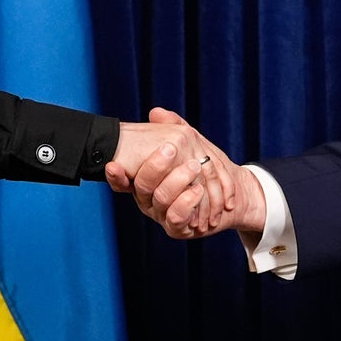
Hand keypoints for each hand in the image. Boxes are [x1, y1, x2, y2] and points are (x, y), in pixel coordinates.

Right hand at [104, 107, 235, 233]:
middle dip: (155, 166)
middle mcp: (148, 199)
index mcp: (142, 180)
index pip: (122, 178)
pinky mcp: (178, 227)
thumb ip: (171, 129)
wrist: (227, 194)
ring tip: (193, 165)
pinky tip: (197, 190)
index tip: (113, 165)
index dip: (116, 176)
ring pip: (161, 198)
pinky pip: (177, 217)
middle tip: (170, 148)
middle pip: (144, 185)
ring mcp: (162, 214)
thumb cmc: (200, 166)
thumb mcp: (186, 144)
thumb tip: (156, 113)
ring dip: (177, 180)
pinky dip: (187, 202)